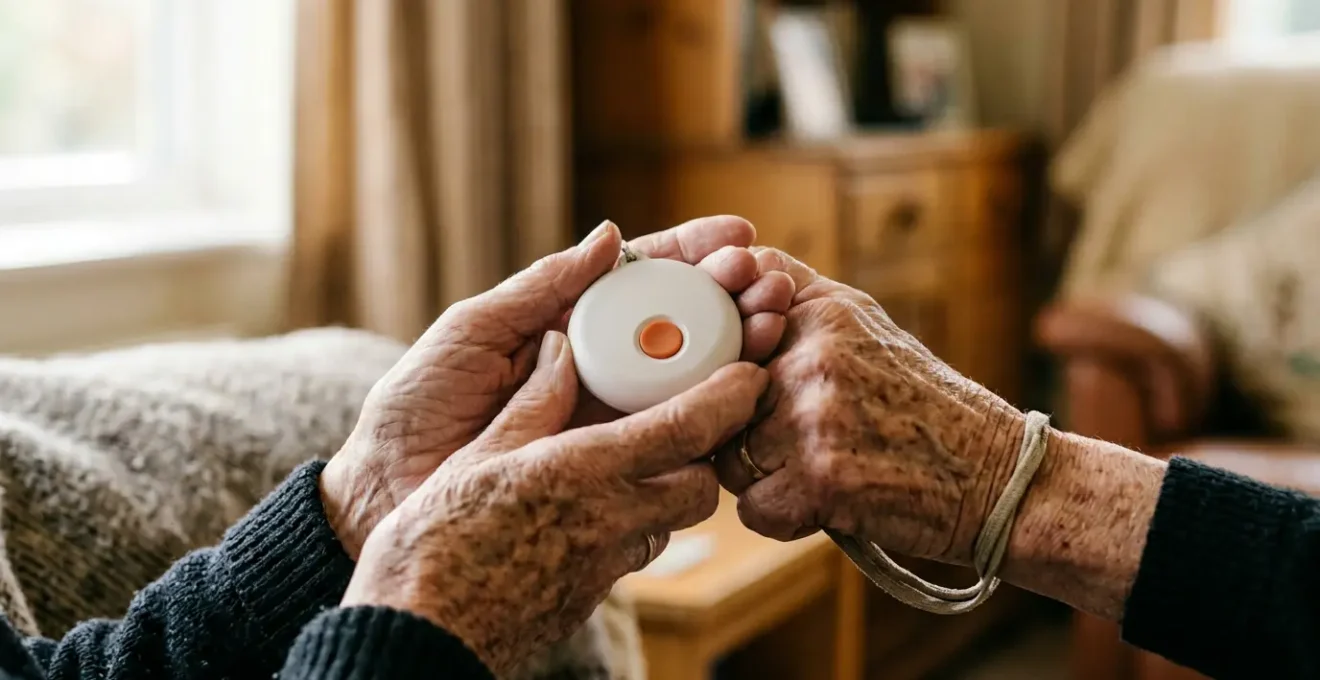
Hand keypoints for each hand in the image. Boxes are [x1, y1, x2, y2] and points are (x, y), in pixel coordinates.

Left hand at [321, 217, 794, 556]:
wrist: (388, 495)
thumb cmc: (416, 407)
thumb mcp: (472, 331)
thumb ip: (542, 288)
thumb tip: (613, 236)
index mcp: (568, 326)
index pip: (643, 279)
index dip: (693, 256)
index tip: (740, 238)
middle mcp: (597, 368)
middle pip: (681, 324)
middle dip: (732, 297)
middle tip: (769, 284)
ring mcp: (608, 419)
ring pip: (689, 379)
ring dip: (738, 349)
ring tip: (771, 326)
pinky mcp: (611, 469)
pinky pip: (672, 442)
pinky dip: (715, 419)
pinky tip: (748, 397)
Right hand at [342, 331, 768, 674]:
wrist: (421, 634)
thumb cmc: (434, 542)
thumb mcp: (479, 456)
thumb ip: (532, 405)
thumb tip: (559, 352)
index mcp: (585, 472)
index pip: (688, 429)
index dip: (730, 398)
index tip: (750, 375)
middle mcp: (611, 521)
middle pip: (700, 486)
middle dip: (705, 455)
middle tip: (686, 424)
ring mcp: (604, 567)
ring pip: (671, 524)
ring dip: (669, 492)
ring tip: (634, 465)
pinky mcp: (589, 597)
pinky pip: (633, 553)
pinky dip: (632, 526)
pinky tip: (591, 511)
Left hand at [713, 249, 1026, 565]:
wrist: (995, 475)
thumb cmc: (923, 404)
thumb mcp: (865, 325)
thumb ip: (798, 295)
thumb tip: (734, 269)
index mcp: (823, 313)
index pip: (725, 322)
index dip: (724, 364)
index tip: (751, 385)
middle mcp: (814, 357)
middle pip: (720, 398)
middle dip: (743, 427)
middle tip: (798, 440)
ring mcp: (815, 417)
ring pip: (729, 456)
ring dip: (761, 476)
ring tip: (817, 472)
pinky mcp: (820, 479)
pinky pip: (753, 507)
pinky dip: (782, 518)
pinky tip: (822, 504)